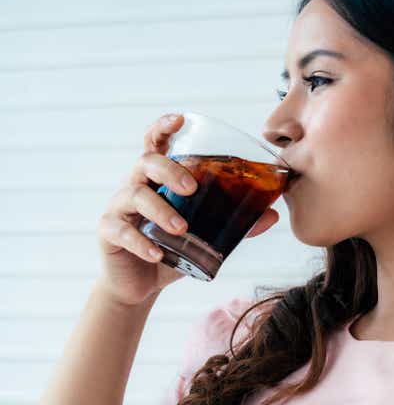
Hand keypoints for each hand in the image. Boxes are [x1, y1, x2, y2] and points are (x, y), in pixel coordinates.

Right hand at [95, 113, 278, 305]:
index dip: (163, 127)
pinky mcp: (108, 232)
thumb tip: (273, 214)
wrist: (142, 284)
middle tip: (192, 188)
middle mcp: (137, 185)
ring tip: (182, 229)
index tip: (180, 119)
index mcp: (159, 179)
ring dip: (160, 210)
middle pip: (146, 162)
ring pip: (134, 195)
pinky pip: (121, 230)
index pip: (156, 143)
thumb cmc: (174, 248)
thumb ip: (236, 223)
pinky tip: (157, 254)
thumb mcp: (206, 235)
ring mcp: (119, 208)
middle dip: (169, 170)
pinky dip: (141, 242)